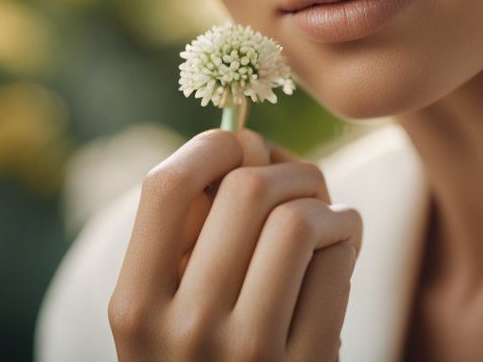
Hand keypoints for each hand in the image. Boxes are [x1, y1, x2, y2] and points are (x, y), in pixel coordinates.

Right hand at [108, 129, 361, 360]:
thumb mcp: (165, 316)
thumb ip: (185, 238)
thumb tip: (243, 141)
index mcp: (135, 307)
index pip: (162, 188)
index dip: (208, 147)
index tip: (239, 145)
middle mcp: (184, 330)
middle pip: (244, 191)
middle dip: (288, 168)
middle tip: (303, 181)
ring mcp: (247, 354)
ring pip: (298, 222)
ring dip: (325, 206)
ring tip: (327, 222)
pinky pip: (336, 263)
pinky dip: (347, 243)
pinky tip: (338, 257)